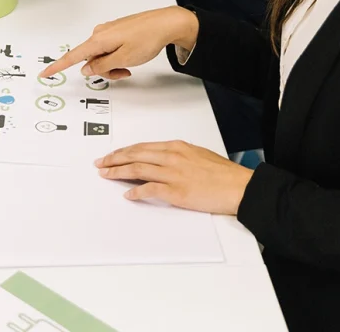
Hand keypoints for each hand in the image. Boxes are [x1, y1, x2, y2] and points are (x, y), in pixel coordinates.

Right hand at [39, 7, 198, 81]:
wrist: (166, 23)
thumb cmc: (147, 38)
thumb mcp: (123, 59)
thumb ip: (102, 66)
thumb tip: (86, 69)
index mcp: (98, 40)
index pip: (73, 56)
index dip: (58, 66)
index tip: (44, 74)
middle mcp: (100, 33)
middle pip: (91, 59)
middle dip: (103, 70)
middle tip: (124, 72)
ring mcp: (109, 31)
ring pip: (102, 56)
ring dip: (113, 65)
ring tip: (130, 65)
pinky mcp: (117, 31)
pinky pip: (110, 49)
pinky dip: (118, 57)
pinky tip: (131, 56)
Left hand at [96, 141, 253, 214]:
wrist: (238, 186)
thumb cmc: (222, 173)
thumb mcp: (198, 155)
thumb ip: (178, 155)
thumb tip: (163, 160)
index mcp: (177, 147)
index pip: (143, 146)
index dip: (124, 151)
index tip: (113, 154)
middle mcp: (172, 156)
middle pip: (136, 154)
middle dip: (115, 158)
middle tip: (101, 162)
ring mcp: (173, 173)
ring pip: (138, 168)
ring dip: (119, 172)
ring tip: (106, 174)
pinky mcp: (177, 191)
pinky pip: (150, 189)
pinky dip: (136, 191)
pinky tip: (128, 193)